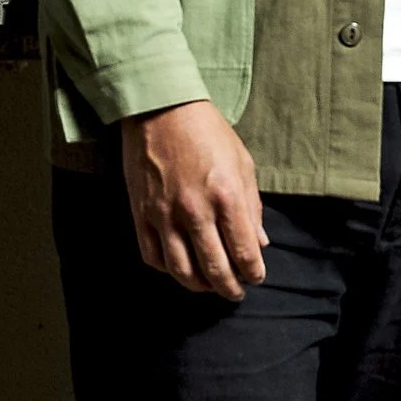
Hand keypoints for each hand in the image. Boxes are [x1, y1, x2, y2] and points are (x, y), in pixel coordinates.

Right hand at [123, 101, 268, 298]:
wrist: (160, 108)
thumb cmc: (206, 131)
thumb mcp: (242, 163)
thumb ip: (252, 207)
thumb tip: (259, 243)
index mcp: (226, 196)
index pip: (244, 252)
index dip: (254, 272)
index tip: (256, 276)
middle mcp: (195, 211)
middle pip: (215, 269)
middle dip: (230, 288)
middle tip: (236, 292)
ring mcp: (164, 215)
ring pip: (182, 270)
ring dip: (199, 286)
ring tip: (209, 285)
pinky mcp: (141, 214)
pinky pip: (153, 256)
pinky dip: (168, 270)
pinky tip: (180, 267)